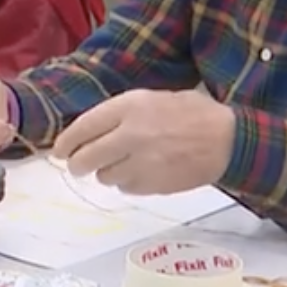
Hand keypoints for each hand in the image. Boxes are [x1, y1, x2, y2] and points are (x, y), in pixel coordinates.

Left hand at [52, 88, 235, 195]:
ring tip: (121, 165)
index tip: (58, 150)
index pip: (83, 127)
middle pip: (86, 158)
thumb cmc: (191, 113)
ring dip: (107, 173)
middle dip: (77, 164)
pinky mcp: (154, 184)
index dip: (66, 142)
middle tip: (78, 166)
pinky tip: (140, 173)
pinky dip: (128, 183)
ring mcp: (142, 162)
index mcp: (128, 107)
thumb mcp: (152, 99)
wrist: (228, 139)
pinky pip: (127, 188)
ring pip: (105, 176)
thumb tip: (89, 131)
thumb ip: (120, 114)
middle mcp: (130, 135)